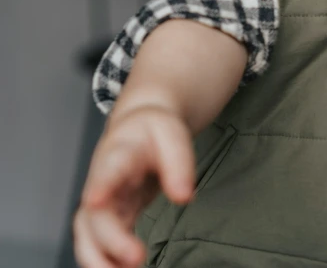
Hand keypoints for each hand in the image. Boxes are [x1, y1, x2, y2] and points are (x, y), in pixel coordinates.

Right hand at [73, 105, 194, 267]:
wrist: (140, 126)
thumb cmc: (154, 130)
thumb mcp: (172, 135)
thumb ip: (179, 163)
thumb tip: (183, 197)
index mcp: (120, 152)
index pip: (108, 168)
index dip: (101, 185)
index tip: (95, 201)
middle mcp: (103, 179)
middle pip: (95, 212)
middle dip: (110, 239)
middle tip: (135, 257)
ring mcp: (103, 199)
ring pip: (88, 233)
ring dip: (98, 259)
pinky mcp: (109, 216)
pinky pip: (99, 242)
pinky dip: (106, 260)